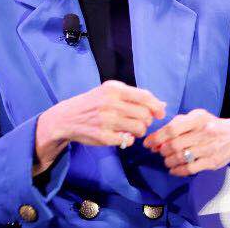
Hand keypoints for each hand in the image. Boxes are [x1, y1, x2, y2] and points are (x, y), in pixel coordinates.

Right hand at [34, 80, 165, 174]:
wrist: (67, 117)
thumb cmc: (94, 103)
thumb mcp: (111, 92)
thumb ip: (135, 96)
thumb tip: (162, 105)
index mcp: (114, 89)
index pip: (144, 97)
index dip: (156, 106)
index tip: (160, 113)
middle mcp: (110, 103)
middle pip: (144, 115)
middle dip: (146, 121)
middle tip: (140, 122)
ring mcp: (106, 120)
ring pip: (139, 128)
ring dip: (139, 131)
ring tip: (131, 129)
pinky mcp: (102, 136)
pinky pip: (127, 141)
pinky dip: (128, 140)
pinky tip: (121, 136)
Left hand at [142, 109, 229, 175]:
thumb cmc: (210, 125)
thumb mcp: (196, 117)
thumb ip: (176, 125)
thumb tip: (155, 140)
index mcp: (198, 118)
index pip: (172, 129)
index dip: (157, 137)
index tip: (148, 143)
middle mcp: (204, 132)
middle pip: (174, 145)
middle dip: (162, 150)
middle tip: (160, 152)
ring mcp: (209, 148)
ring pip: (180, 158)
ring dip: (168, 161)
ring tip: (167, 160)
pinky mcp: (212, 162)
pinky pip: (189, 169)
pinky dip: (178, 170)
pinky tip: (174, 169)